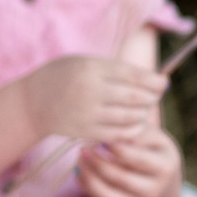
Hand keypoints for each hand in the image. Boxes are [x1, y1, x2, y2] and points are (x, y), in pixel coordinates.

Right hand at [22, 55, 166, 144]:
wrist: (32, 102)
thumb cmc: (63, 76)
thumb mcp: (84, 62)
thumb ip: (113, 69)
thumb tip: (149, 79)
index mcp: (90, 68)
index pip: (132, 75)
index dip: (153, 81)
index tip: (163, 83)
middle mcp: (90, 91)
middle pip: (135, 98)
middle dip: (151, 97)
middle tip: (155, 95)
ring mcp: (88, 114)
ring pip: (130, 117)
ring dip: (142, 113)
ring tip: (142, 107)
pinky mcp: (86, 132)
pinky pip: (119, 134)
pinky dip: (132, 130)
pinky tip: (134, 123)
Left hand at [77, 129, 180, 196]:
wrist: (163, 178)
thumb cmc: (153, 148)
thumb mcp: (153, 137)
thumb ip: (137, 132)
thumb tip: (112, 133)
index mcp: (165, 165)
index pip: (137, 157)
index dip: (116, 147)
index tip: (100, 135)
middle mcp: (156, 187)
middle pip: (120, 176)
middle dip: (98, 161)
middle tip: (84, 146)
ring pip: (108, 192)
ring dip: (89, 174)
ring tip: (80, 157)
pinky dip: (87, 185)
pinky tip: (80, 170)